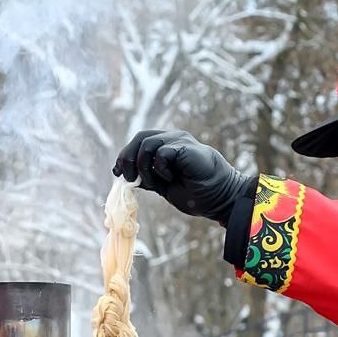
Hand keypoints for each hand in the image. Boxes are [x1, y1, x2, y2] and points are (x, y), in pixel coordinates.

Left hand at [113, 130, 255, 225]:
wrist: (220, 198)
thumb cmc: (195, 194)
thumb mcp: (163, 186)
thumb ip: (146, 178)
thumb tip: (124, 176)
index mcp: (166, 146)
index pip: (138, 142)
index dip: (124, 156)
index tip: (117, 173)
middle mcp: (173, 138)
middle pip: (140, 137)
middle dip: (127, 158)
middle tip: (128, 178)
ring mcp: (180, 140)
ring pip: (147, 144)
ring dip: (143, 166)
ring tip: (152, 182)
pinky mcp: (185, 147)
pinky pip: (161, 153)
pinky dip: (159, 169)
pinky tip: (169, 179)